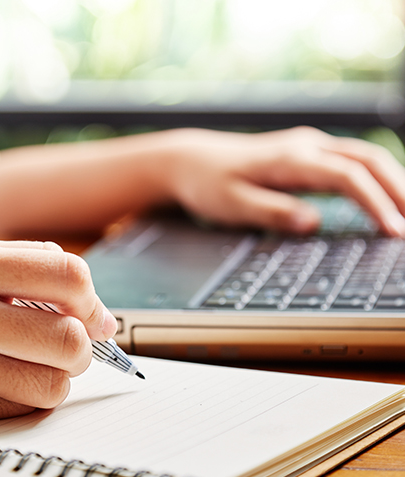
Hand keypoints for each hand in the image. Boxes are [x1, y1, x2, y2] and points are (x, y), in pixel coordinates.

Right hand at [0, 239, 116, 424]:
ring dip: (60, 372)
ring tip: (39, 357)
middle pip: (68, 339)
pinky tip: (13, 373)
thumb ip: (39, 266)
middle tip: (71, 338)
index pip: (67, 276)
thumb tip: (101, 316)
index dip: (92, 298)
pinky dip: (33, 392)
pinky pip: (24, 409)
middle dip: (84, 342)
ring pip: (53, 384)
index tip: (93, 312)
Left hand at [162, 126, 404, 236]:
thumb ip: (272, 212)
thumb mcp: (232, 204)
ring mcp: (306, 146)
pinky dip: (373, 179)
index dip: (376, 204)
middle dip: (399, 190)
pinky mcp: (304, 154)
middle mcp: (305, 145)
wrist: (190, 161)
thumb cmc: (208, 183)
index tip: (395, 232)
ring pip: (363, 157)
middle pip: (368, 160)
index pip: (347, 177)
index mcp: (290, 158)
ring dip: (391, 182)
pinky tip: (381, 196)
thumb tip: (314, 222)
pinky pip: (349, 162)